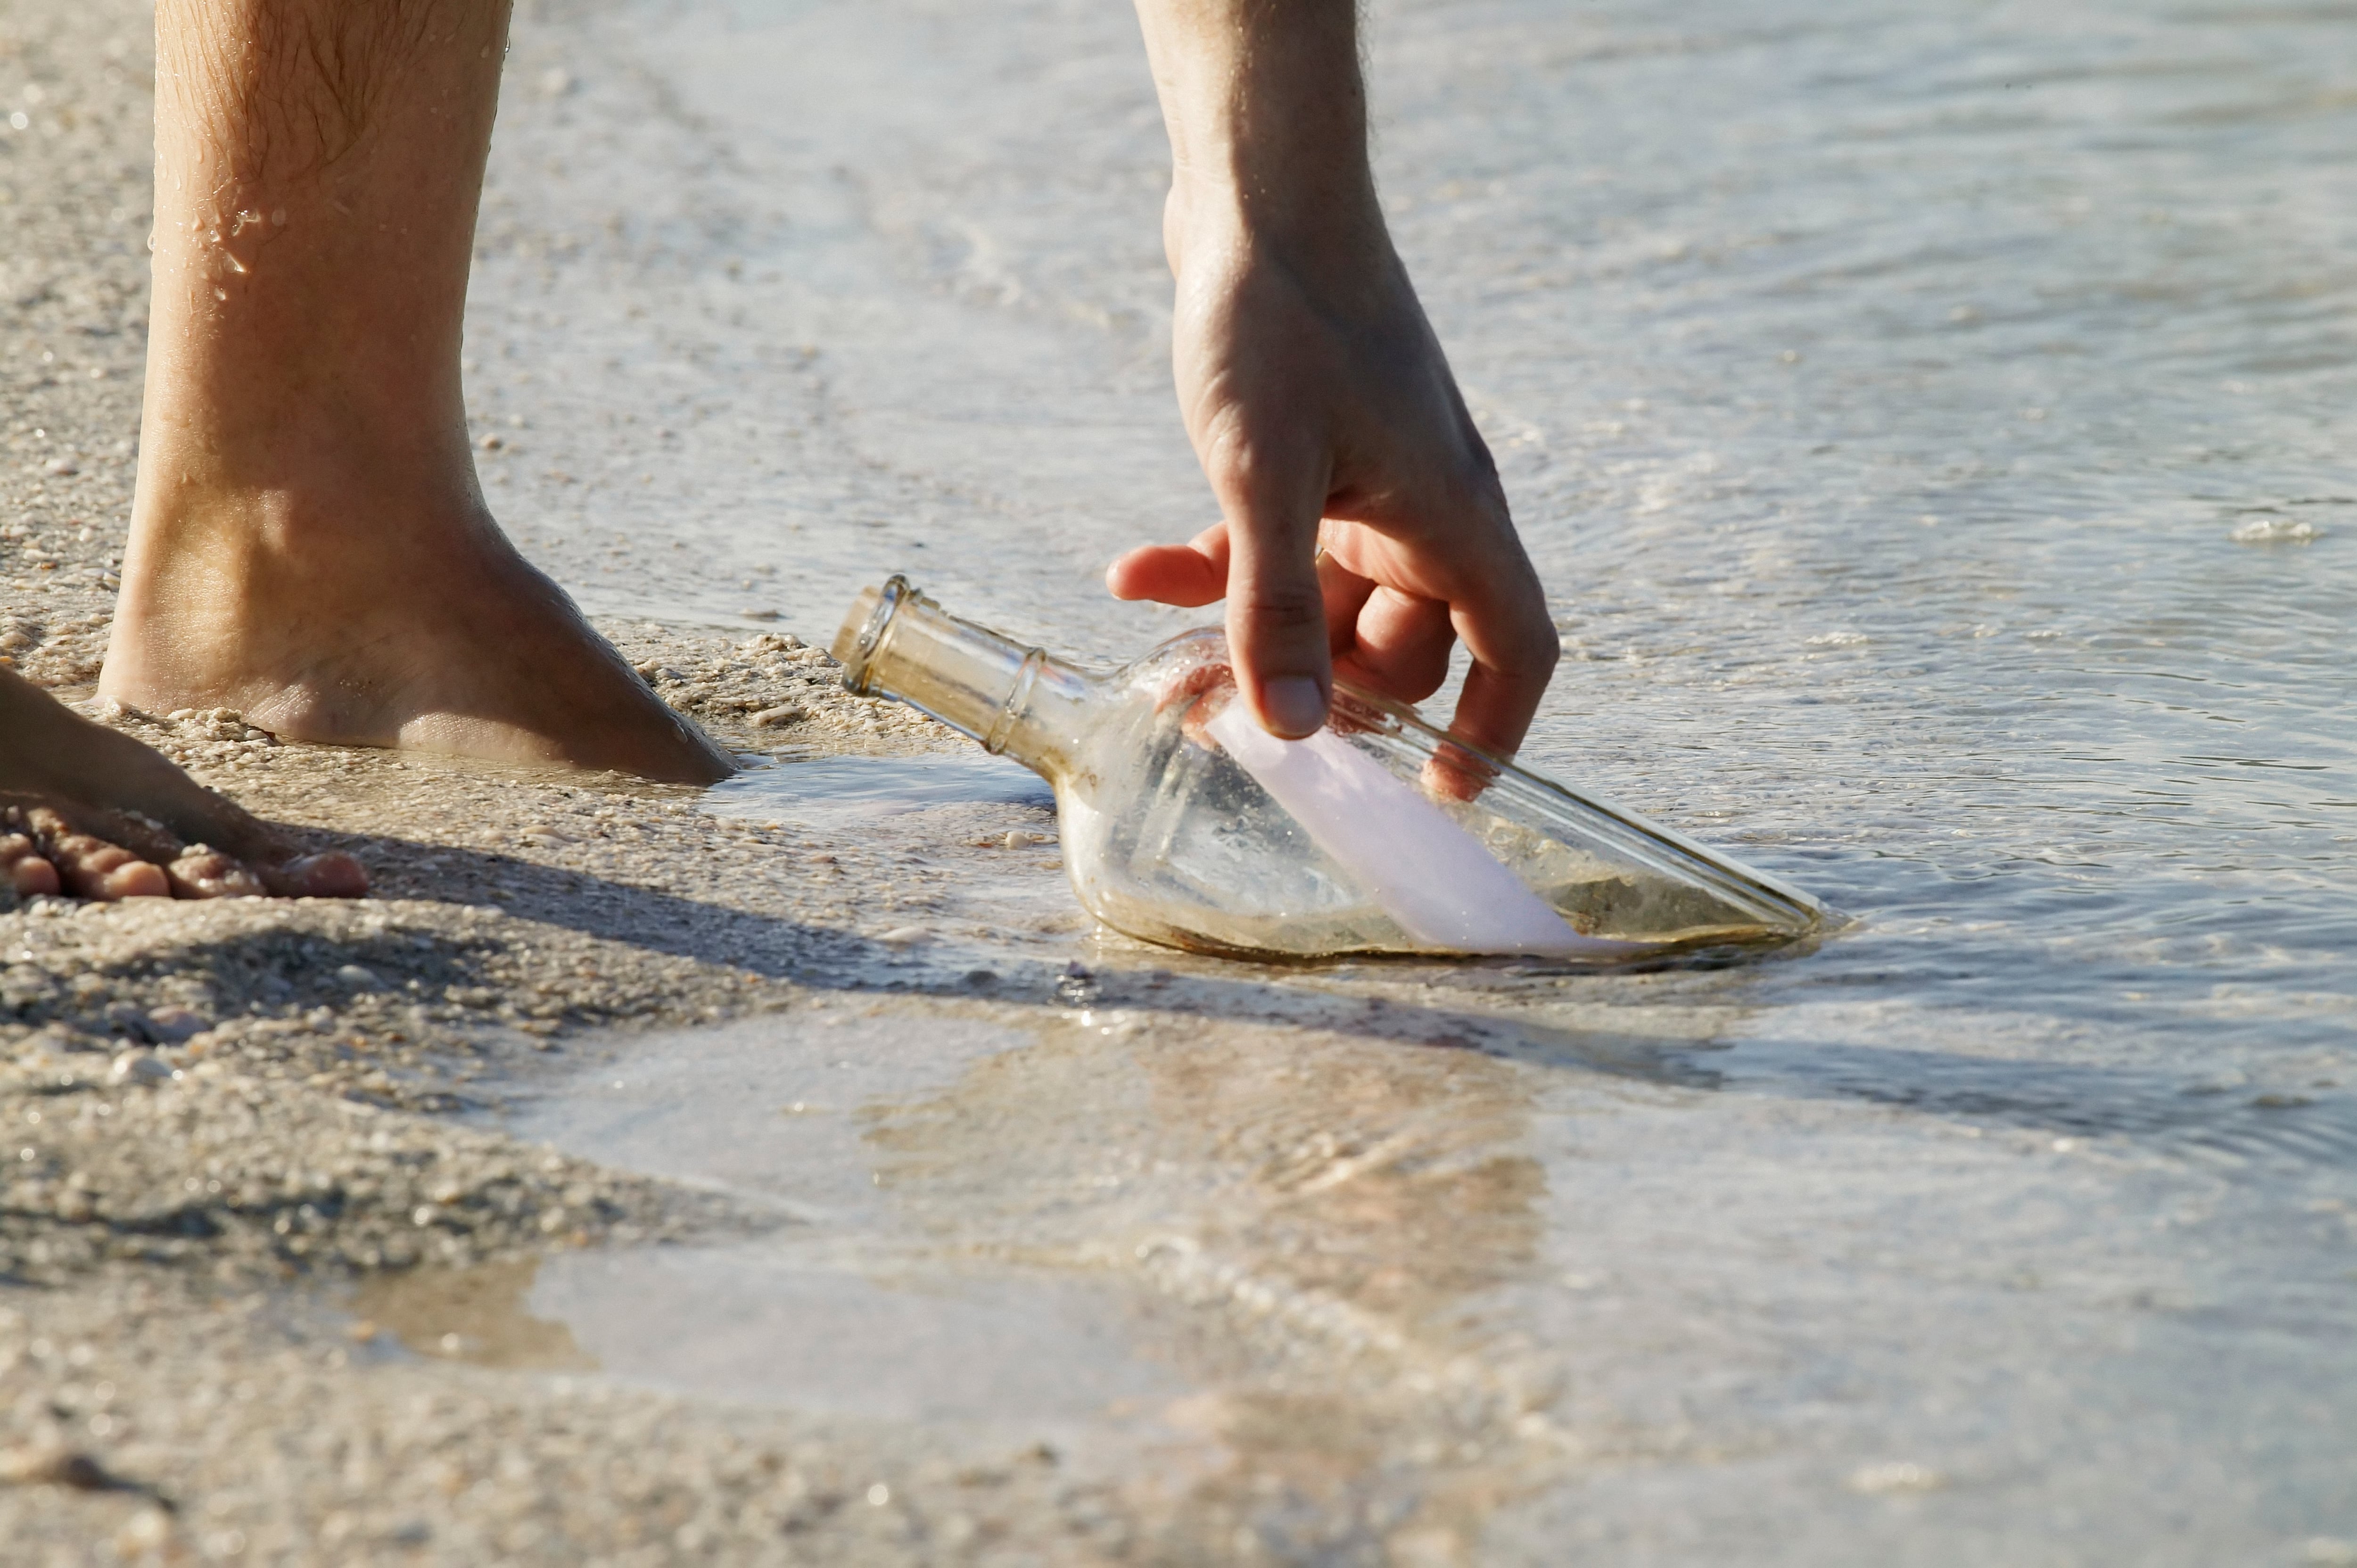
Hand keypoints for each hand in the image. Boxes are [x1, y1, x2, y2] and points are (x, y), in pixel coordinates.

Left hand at [1107, 219, 1557, 756]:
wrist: (1256, 194)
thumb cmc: (1280, 319)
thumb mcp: (1265, 479)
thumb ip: (1277, 609)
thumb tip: (1293, 730)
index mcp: (1449, 519)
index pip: (1513, 648)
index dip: (1492, 729)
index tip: (1443, 791)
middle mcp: (1420, 512)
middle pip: (1402, 650)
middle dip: (1320, 690)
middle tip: (1229, 714)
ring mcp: (1365, 486)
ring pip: (1321, 607)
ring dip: (1249, 637)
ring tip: (1163, 673)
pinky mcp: (1310, 458)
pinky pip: (1272, 548)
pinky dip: (1213, 569)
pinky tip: (1133, 573)